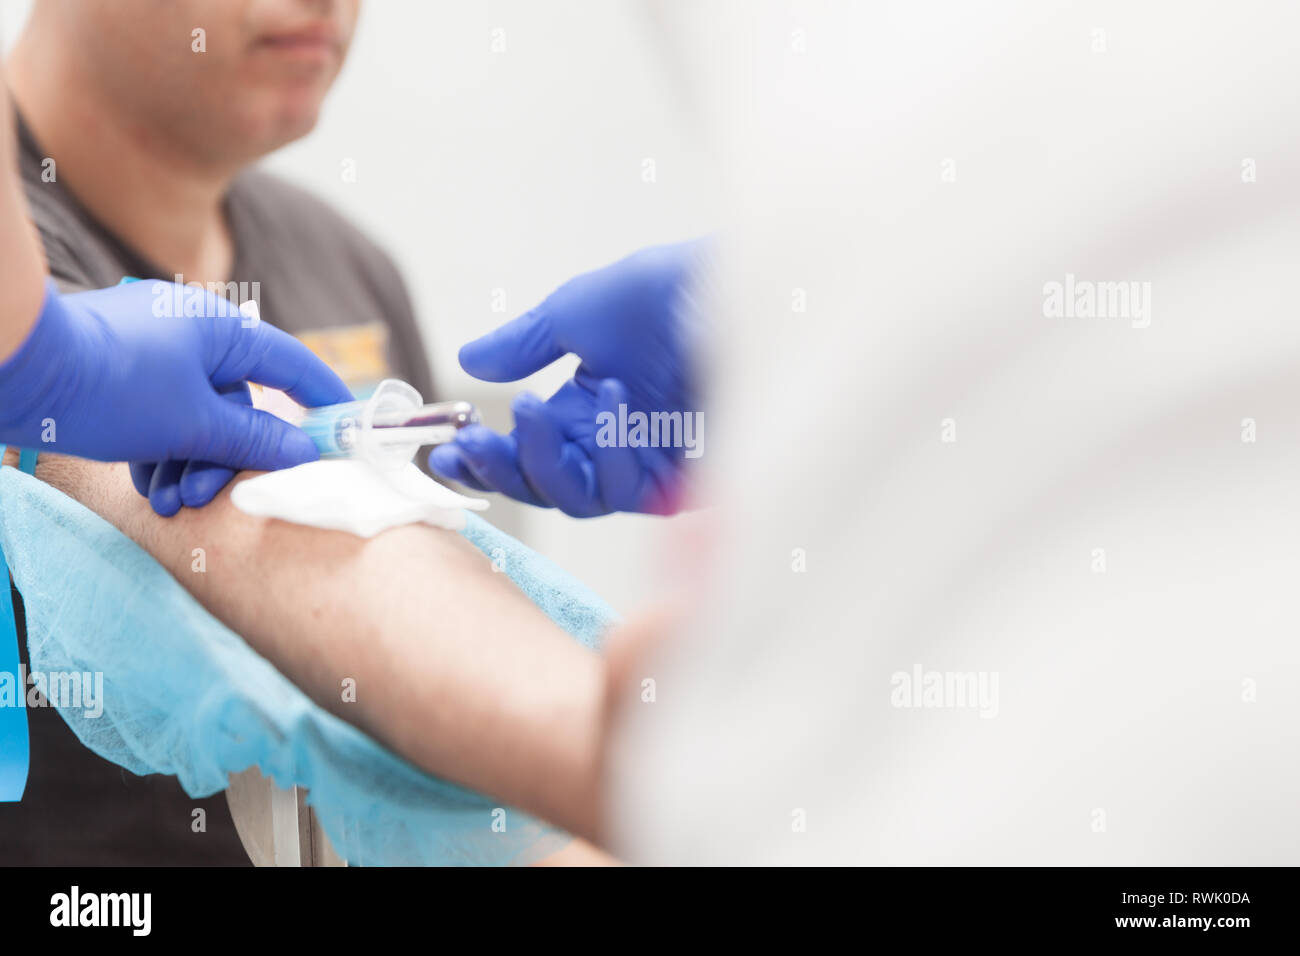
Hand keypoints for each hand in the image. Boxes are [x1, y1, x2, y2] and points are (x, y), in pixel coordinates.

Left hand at [0, 278, 352, 513]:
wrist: (15, 368)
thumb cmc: (111, 387)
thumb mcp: (192, 424)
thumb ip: (254, 438)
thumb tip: (304, 449)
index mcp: (220, 330)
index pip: (290, 364)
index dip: (322, 397)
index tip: (347, 424)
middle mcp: (191, 332)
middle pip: (235, 405)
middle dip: (221, 459)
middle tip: (203, 497)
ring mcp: (152, 348)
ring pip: (194, 416)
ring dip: (185, 464)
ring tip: (165, 501)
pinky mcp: (119, 368)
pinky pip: (159, 413)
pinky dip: (156, 450)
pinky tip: (144, 483)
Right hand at [429, 241, 706, 516]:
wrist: (728, 288)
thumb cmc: (664, 293)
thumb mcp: (576, 312)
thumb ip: (523, 346)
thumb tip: (468, 361)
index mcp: (587, 406)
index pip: (529, 451)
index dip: (485, 456)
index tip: (445, 448)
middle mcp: (615, 441)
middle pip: (545, 486)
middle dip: (500, 468)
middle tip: (469, 444)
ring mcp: (648, 463)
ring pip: (578, 499)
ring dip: (543, 460)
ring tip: (530, 408)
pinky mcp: (682, 478)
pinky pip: (626, 492)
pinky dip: (609, 451)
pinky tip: (610, 398)